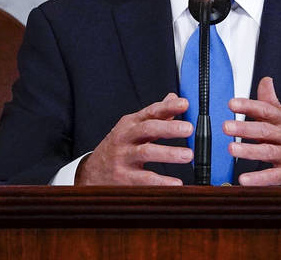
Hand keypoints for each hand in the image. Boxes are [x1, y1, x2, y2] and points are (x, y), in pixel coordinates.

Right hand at [75, 93, 193, 184]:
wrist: (92, 172)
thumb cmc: (118, 147)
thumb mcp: (133, 127)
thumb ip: (154, 115)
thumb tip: (173, 97)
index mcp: (131, 123)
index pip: (151, 111)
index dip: (168, 107)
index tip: (185, 103)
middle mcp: (125, 137)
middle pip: (147, 129)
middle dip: (169, 127)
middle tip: (188, 128)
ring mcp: (122, 157)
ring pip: (145, 152)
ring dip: (168, 153)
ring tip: (187, 155)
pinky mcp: (122, 177)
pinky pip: (144, 179)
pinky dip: (161, 182)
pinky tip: (176, 183)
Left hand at [226, 77, 280, 185]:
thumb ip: (271, 102)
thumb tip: (265, 81)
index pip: (266, 110)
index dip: (249, 106)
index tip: (232, 104)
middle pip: (265, 130)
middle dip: (245, 127)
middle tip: (226, 126)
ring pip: (268, 152)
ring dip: (249, 150)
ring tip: (231, 149)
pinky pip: (274, 176)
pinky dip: (258, 179)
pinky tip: (244, 179)